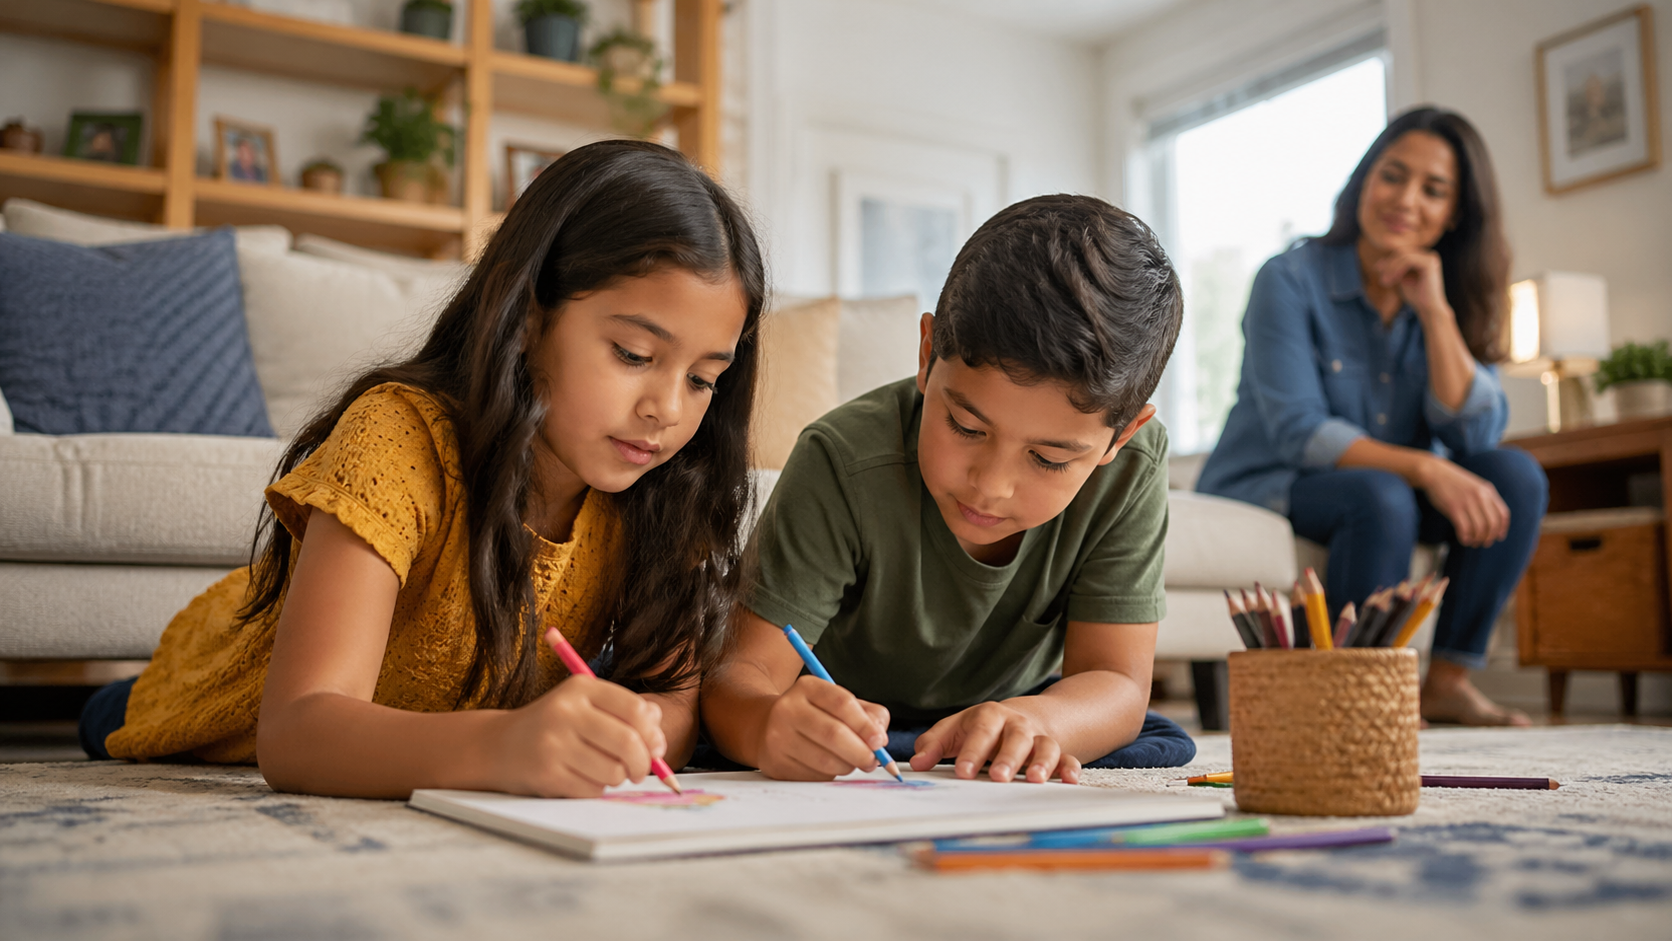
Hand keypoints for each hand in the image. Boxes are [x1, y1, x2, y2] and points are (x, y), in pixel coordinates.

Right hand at [494, 674, 665, 797]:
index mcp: (580, 688)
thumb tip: (658, 734)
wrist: (499, 746)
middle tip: (639, 771)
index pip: (636, 709)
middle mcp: (565, 711)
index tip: (655, 748)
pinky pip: (593, 790)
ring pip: (613, 771)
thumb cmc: (555, 726)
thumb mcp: (587, 706)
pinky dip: (595, 789)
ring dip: (616, 778)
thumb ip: (625, 712)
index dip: (653, 734)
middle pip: (628, 742)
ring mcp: (553, 743)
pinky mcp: (546, 774)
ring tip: (602, 770)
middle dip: (643, 763)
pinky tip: (580, 778)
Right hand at [755, 676, 889, 779]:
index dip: (865, 725)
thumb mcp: (838, 703)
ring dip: (847, 766)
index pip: (842, 703)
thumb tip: (880, 738)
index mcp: (807, 687)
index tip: (879, 741)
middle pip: (834, 734)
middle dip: (861, 752)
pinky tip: (828, 766)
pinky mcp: (776, 763)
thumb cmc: (814, 715)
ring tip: (850, 762)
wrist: (766, 726)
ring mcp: (778, 737)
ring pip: (825, 760)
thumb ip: (868, 714)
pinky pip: (814, 776)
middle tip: (872, 760)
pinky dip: (830, 776)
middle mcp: (788, 709)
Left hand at [909, 701, 1081, 783]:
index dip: (972, 751)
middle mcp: (1017, 725)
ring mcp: (1039, 738)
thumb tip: (916, 763)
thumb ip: (934, 744)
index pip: (981, 731)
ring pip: (1045, 746)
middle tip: (999, 777)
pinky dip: (1070, 768)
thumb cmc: (982, 727)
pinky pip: (1069, 758)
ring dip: (1042, 762)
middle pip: (1015, 738)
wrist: (1023, 716)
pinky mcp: (1058, 753)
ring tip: (1035, 780)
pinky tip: (1068, 781)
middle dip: (1007, 757)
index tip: (963, 772)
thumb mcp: (956, 729)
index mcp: (989, 717)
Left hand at [1375, 250, 1449, 320]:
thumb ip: (1392, 271)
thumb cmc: (1416, 297)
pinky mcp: (1429, 263)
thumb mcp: (1400, 280)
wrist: (1428, 309)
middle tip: (1382, 279)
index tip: (1377, 269)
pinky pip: (1408, 260)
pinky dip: (1397, 269)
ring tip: (1385, 282)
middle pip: (1402, 252)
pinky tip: (1393, 280)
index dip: (1388, 260)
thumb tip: (1378, 263)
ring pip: (1403, 255)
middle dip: (1389, 264)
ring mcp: (1430, 258)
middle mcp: (1429, 256)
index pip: (1401, 253)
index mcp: (1424, 258)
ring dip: (1391, 268)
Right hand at [1418, 456, 1509, 547]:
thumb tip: (1491, 519)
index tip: (1498, 537)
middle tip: (1484, 543)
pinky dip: (1466, 538)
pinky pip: (1465, 528)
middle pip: (1493, 524)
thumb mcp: (1475, 486)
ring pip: (1479, 528)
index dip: (1502, 529)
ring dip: (1477, 539)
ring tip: (1472, 542)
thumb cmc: (1453, 482)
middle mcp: (1481, 496)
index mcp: (1488, 491)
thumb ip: (1485, 498)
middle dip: (1489, 537)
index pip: (1503, 514)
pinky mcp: (1454, 508)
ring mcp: (1467, 502)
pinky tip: (1464, 539)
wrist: (1434, 473)